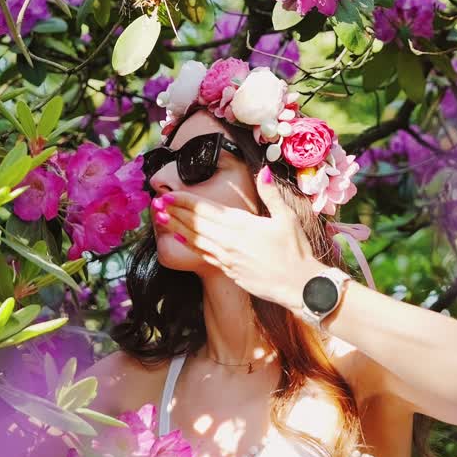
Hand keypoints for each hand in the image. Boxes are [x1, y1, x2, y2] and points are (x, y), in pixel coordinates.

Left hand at [152, 166, 320, 308]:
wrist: (299, 286)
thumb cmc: (296, 251)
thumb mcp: (286, 218)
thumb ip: (270, 194)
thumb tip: (263, 170)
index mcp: (241, 225)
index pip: (206, 210)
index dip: (184, 201)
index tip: (168, 194)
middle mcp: (229, 241)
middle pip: (196, 223)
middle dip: (174, 212)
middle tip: (157, 203)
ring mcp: (227, 258)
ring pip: (196, 239)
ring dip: (177, 227)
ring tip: (161, 218)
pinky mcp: (228, 271)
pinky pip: (204, 255)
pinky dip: (190, 245)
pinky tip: (181, 239)